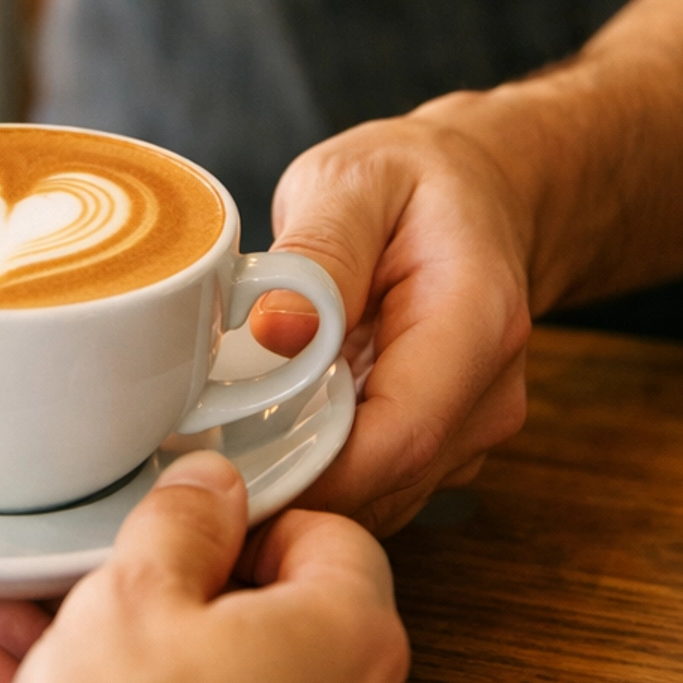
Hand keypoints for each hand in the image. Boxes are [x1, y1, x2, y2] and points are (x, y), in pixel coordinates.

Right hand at [0, 455, 419, 682]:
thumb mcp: (136, 594)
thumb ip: (177, 523)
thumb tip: (212, 482)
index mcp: (350, 639)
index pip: (328, 541)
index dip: (243, 518)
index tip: (174, 517)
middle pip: (255, 628)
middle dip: (147, 597)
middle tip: (71, 576)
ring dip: (103, 665)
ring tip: (5, 631)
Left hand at [248, 107, 533, 534]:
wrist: (479, 193)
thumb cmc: (413, 184)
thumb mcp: (354, 183)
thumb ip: (318, 250)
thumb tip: (275, 329)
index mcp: (477, 324)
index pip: (400, 437)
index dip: (312, 470)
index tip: (226, 465)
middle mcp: (487, 395)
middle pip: (385, 483)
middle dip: (291, 484)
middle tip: (196, 458)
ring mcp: (471, 431)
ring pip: (377, 499)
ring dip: (301, 483)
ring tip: (225, 437)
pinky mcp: (444, 448)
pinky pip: (375, 486)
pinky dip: (319, 472)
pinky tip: (269, 431)